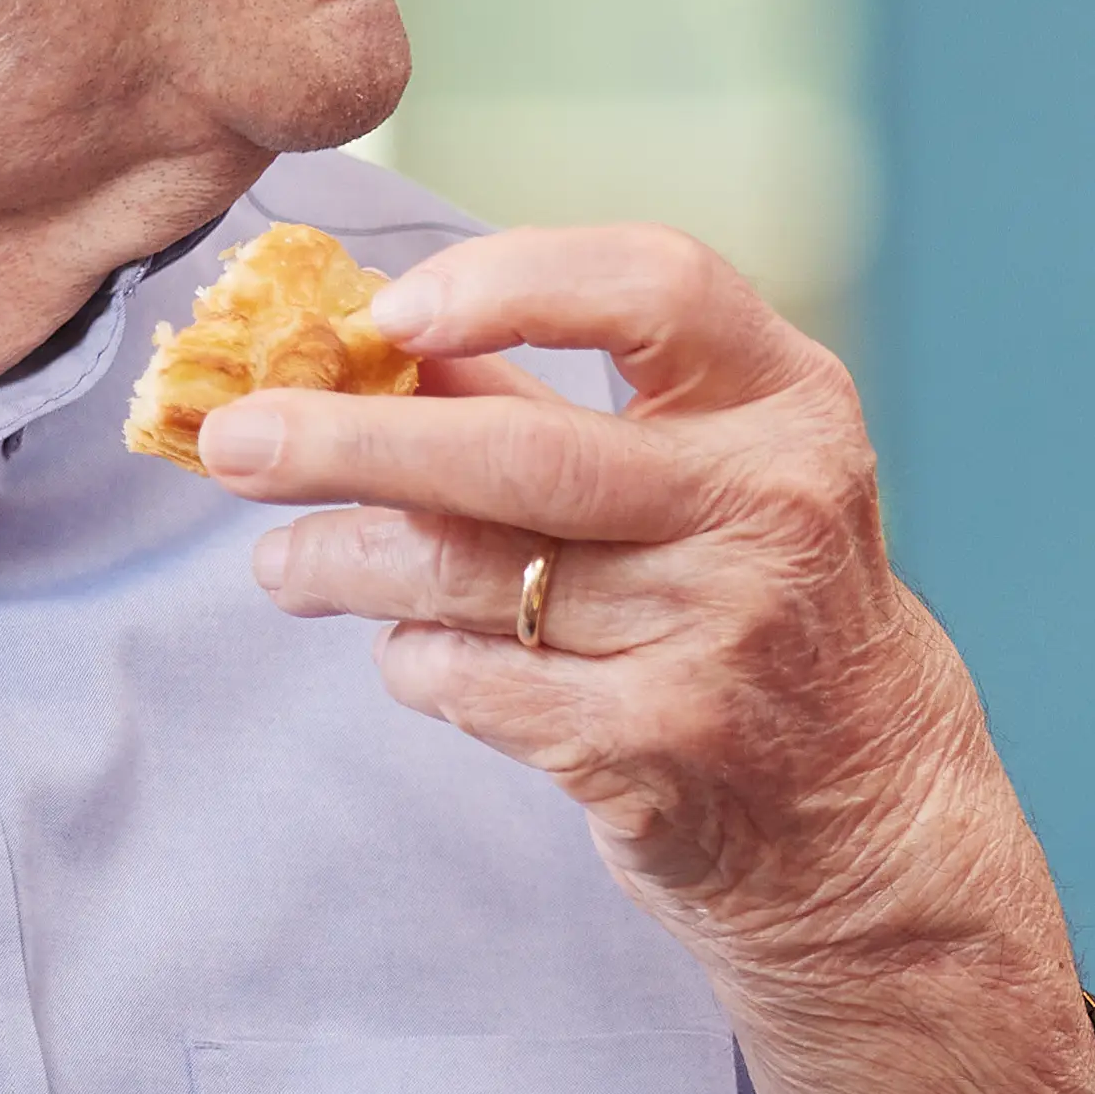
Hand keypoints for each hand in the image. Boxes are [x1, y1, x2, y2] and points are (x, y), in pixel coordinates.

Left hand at [207, 221, 1094, 1093]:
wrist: (864, 812)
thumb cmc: (755, 603)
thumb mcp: (709, 475)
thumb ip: (553, 397)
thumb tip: (358, 339)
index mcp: (790, 404)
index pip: (654, 288)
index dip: (506, 281)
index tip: (388, 312)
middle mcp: (770, 508)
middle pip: (519, 449)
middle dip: (346, 440)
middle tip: (230, 441)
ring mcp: (719, 636)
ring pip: (471, 577)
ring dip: (342, 562)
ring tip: (282, 558)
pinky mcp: (660, 750)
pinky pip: (477, 685)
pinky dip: (416, 663)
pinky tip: (406, 652)